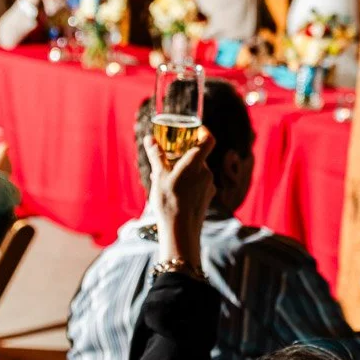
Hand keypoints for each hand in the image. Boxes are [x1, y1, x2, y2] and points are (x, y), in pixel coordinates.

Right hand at [142, 131, 214, 265]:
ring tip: (164, 179)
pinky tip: (173, 192)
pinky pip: (198, 184)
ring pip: (197, 172)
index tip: (196, 129)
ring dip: (183, 171)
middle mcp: (207, 173)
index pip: (208, 140)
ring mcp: (209, 186)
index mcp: (196, 163)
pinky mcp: (207, 198)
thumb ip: (156, 156)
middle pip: (199, 157)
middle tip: (167, 158)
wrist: (180, 230)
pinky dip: (188, 183)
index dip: (203, 132)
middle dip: (183, 155)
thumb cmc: (169, 201)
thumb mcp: (159, 176)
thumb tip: (150, 139)